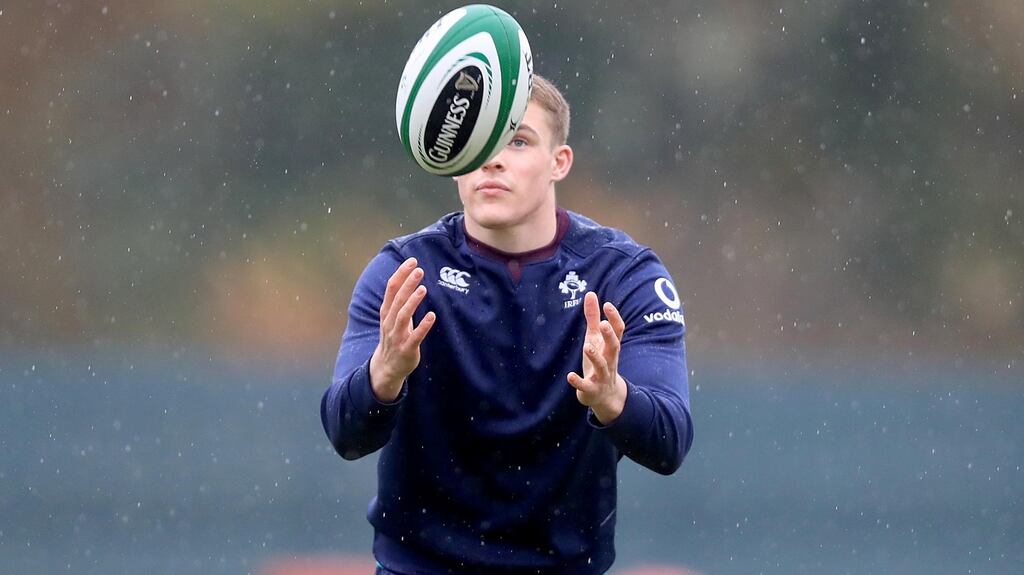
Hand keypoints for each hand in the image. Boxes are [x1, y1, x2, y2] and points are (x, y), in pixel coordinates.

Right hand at [369, 257, 435, 401]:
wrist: (387, 367)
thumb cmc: (394, 337)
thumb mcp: (392, 317)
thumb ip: (399, 300)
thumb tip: (409, 278)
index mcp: (386, 312)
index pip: (391, 289)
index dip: (400, 274)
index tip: (411, 261)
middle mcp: (389, 322)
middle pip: (397, 300)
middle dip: (407, 284)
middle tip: (419, 270)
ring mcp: (397, 336)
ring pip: (403, 316)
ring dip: (412, 302)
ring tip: (423, 288)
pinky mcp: (407, 349)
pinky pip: (415, 337)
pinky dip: (423, 326)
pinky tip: (432, 316)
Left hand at [567, 292, 626, 423]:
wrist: (605, 396)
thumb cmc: (600, 361)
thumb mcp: (595, 339)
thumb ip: (593, 317)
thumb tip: (591, 294)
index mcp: (610, 347)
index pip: (618, 331)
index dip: (614, 318)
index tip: (607, 305)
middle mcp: (609, 360)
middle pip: (614, 347)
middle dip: (610, 336)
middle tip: (603, 324)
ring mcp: (602, 376)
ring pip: (602, 366)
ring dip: (595, 356)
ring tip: (586, 346)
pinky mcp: (591, 389)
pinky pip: (586, 386)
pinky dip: (579, 382)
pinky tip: (570, 376)